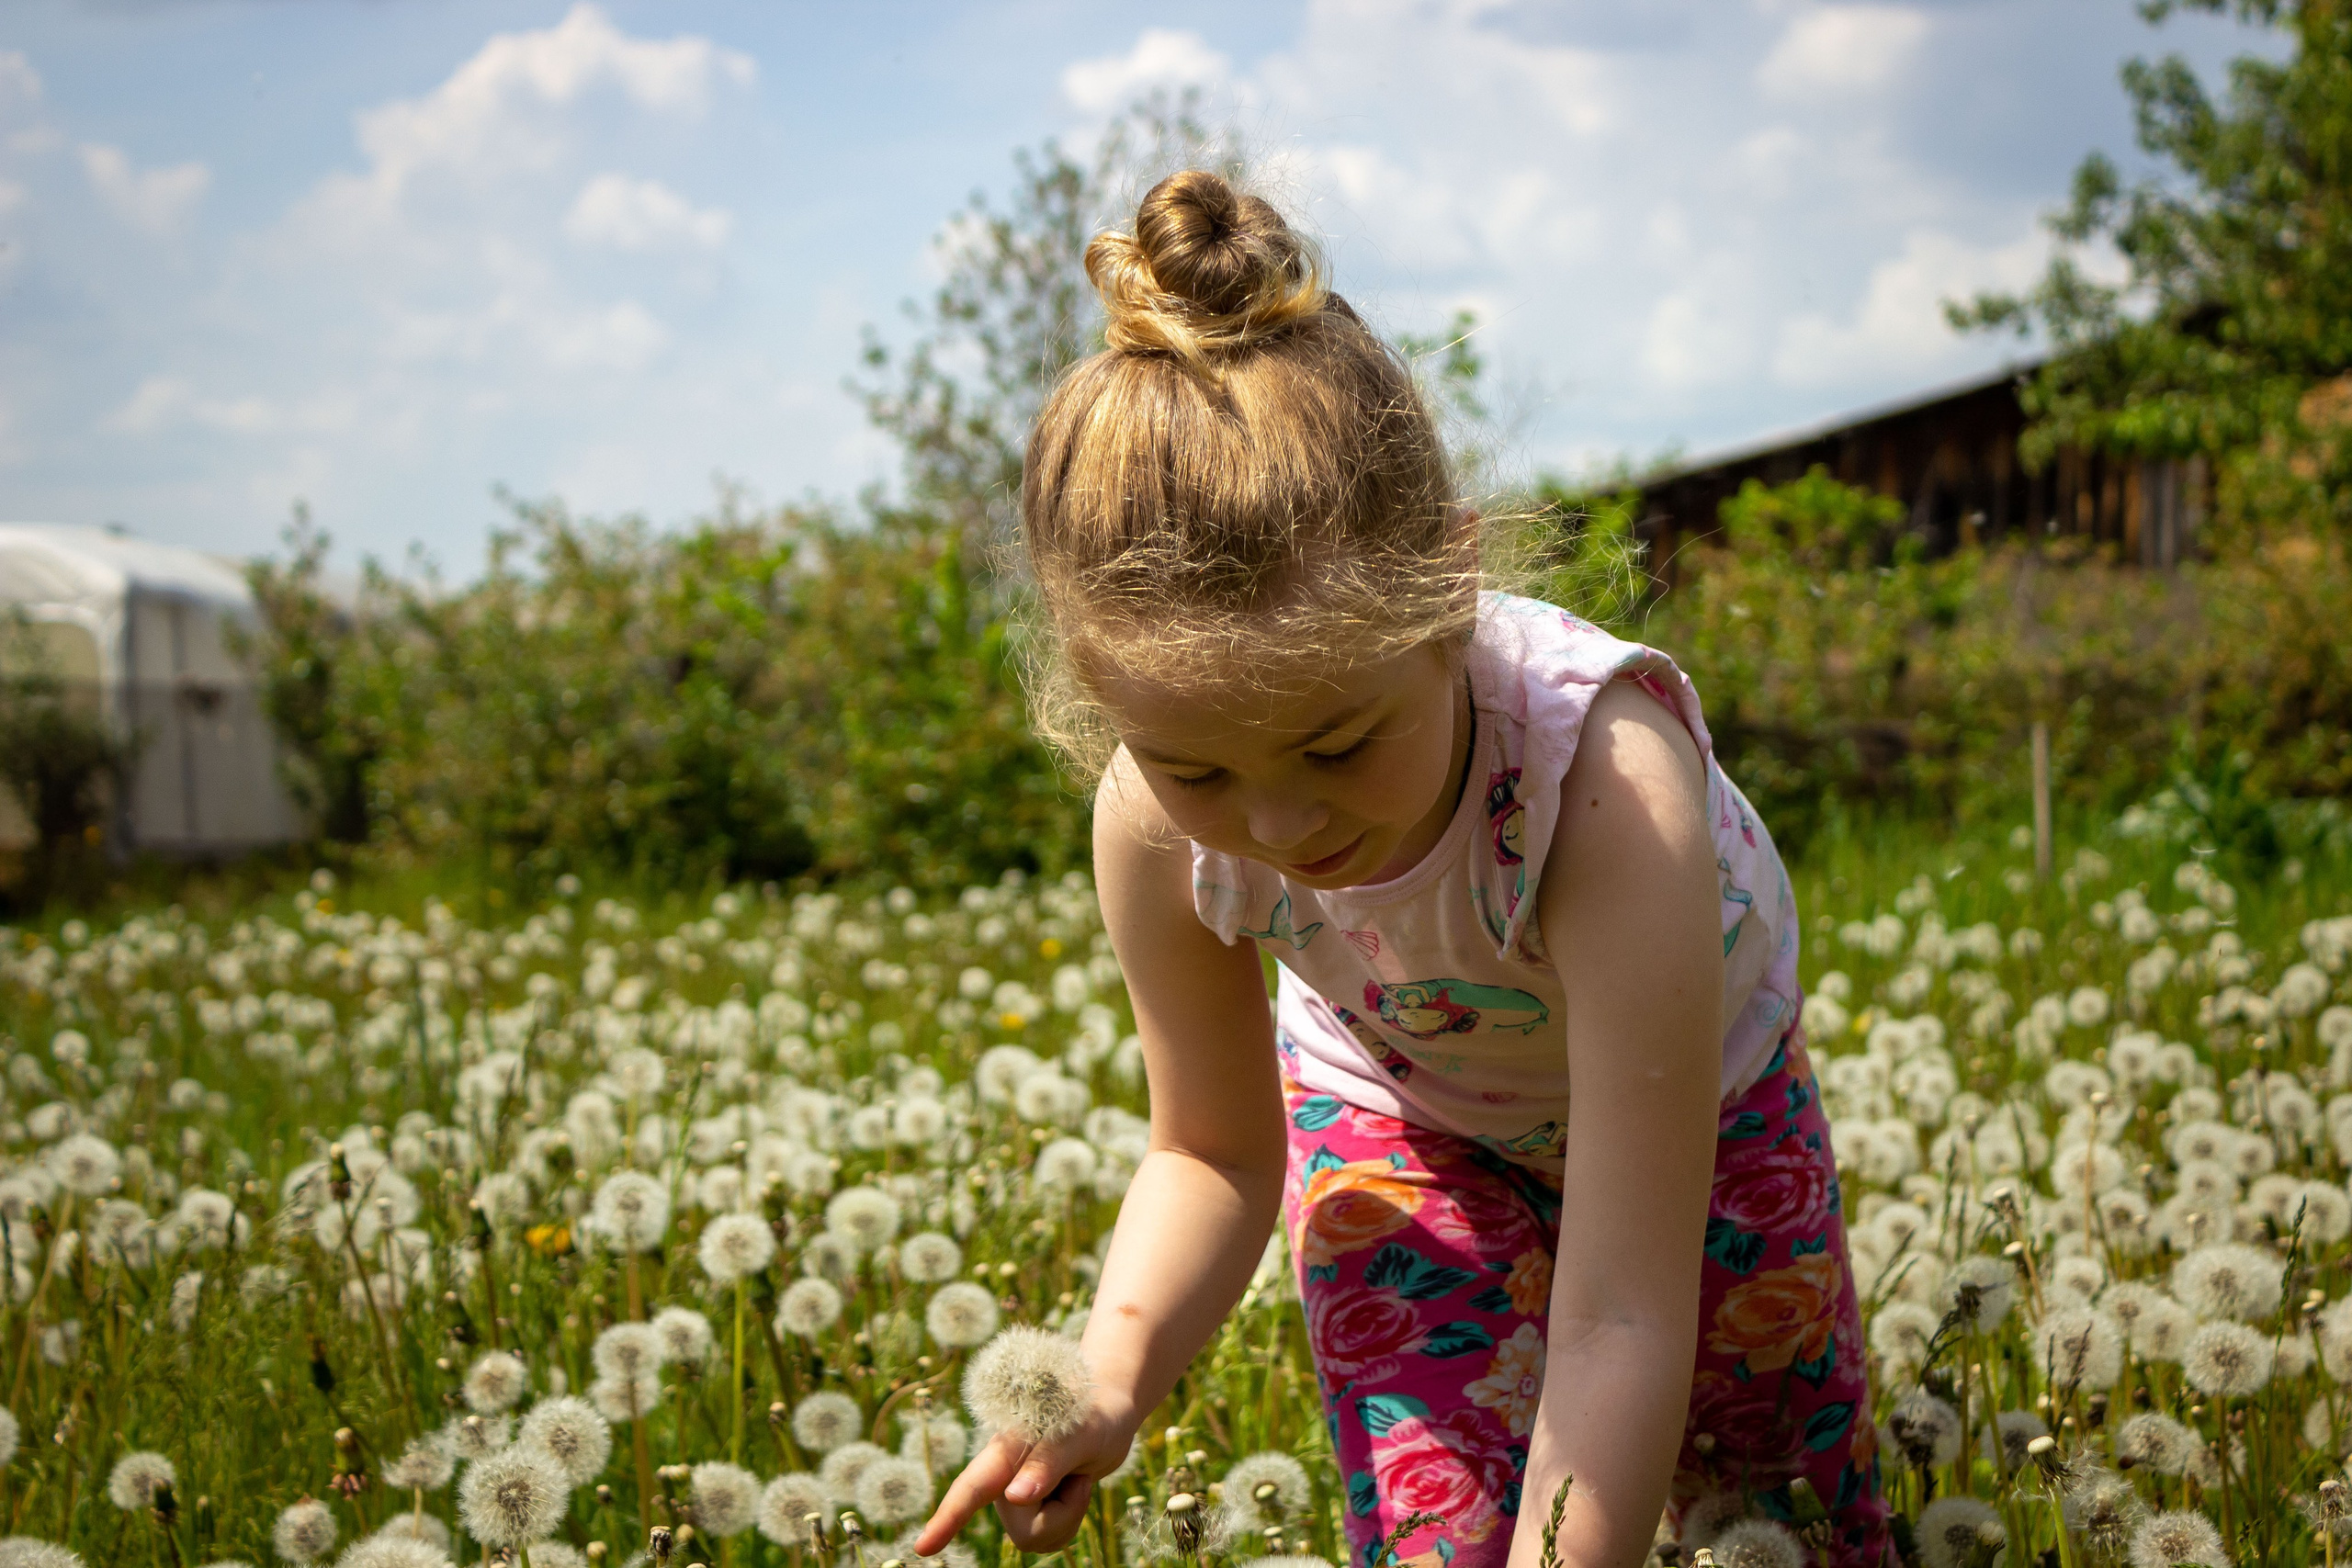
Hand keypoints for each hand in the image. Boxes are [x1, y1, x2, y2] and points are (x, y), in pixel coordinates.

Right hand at [910, 1399, 1137, 1555]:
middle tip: (1080, 1475)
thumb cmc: (1092, 1415)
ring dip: (1069, 1515)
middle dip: (1062, 1514)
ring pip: (1037, 1540)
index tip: (923, 1547)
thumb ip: (1047, 1463)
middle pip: (1024, 1530)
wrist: (1109, 1415)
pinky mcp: (1032, 1510)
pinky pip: (1051, 1540)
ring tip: (1076, 1477)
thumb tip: (1014, 1498)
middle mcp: (1002, 1479)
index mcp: (1005, 1452)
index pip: (970, 1489)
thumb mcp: (1080, 1435)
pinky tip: (1074, 1489)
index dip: (946, 1519)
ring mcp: (1016, 1497)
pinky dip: (1072, 1519)